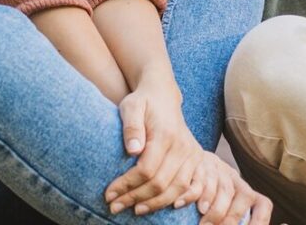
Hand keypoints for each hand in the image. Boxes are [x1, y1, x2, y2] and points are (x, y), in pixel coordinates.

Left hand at [105, 80, 204, 215]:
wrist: (163, 96)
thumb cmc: (143, 102)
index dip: (126, 185)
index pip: (146, 170)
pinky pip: (190, 187)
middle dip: (135, 198)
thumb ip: (131, 126)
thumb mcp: (131, 106)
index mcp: (166, 135)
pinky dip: (177, 200)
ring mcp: (192, 154)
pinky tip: (162, 207)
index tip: (109, 194)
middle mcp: (182, 147)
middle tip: (114, 206)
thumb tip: (132, 149)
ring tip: (133, 209)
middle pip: (160, 184)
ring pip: (176, 190)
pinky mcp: (197, 160)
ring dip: (154, 204)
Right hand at [178, 152, 273, 224]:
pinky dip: (190, 195)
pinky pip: (199, 180)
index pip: (263, 204)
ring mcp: (218, 169)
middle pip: (245, 195)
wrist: (187, 158)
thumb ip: (229, 216)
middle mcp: (234, 178)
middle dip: (233, 218)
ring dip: (214, 211)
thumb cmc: (206, 192)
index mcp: (244, 190)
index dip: (260, 221)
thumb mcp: (221, 203)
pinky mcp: (199, 162)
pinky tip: (181, 205)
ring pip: (224, 188)